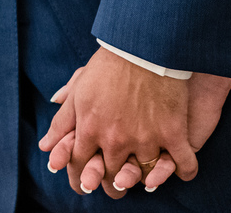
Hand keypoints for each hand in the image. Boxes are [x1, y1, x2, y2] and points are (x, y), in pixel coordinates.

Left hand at [40, 47, 197, 198]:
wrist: (143, 44)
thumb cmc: (108, 65)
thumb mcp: (79, 91)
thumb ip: (62, 121)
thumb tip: (45, 147)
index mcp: (90, 128)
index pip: (79, 165)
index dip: (79, 177)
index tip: (82, 183)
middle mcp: (115, 139)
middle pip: (110, 176)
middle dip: (109, 185)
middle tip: (114, 187)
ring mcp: (145, 138)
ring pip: (144, 175)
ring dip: (142, 180)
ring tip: (143, 181)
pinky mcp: (171, 132)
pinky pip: (182, 163)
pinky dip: (184, 171)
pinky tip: (182, 172)